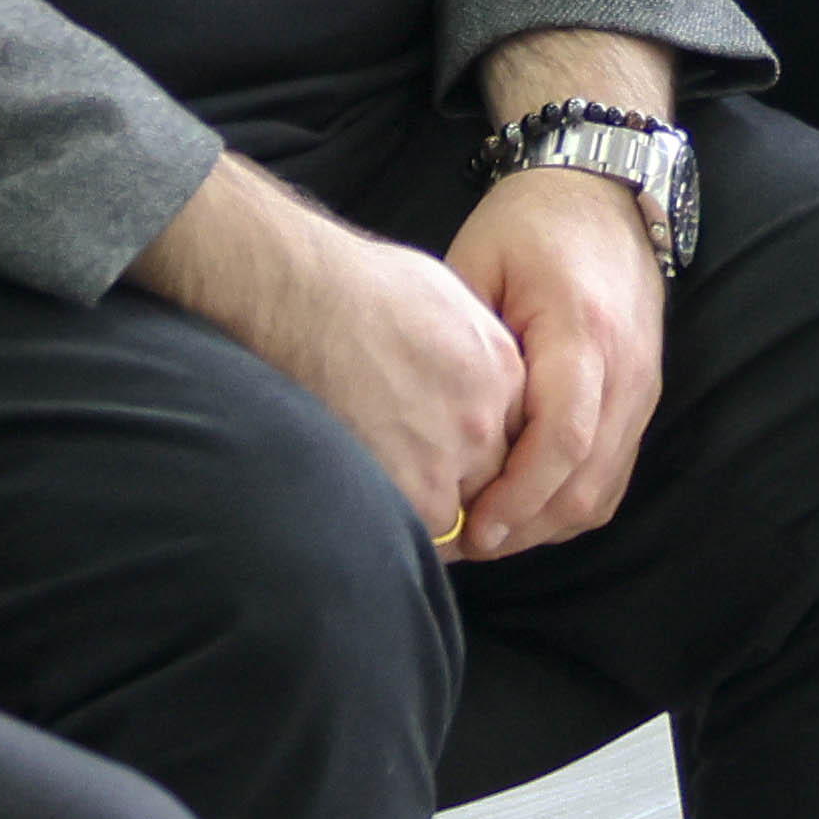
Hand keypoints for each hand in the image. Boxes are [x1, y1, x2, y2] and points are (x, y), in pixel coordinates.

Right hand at [139, 154, 524, 538]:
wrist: (303, 298)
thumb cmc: (354, 287)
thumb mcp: (441, 300)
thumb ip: (468, 351)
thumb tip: (455, 373)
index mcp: (502, 369)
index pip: (515, 432)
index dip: (481, 448)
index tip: (451, 454)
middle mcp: (488, 416)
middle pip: (493, 476)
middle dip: (462, 483)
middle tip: (416, 478)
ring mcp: (453, 455)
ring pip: (460, 510)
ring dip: (427, 507)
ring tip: (385, 489)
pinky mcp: (414, 487)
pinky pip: (423, 531)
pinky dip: (398, 524)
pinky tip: (368, 502)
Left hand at [445, 168, 664, 558]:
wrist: (601, 190)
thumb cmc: (528, 222)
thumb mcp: (477, 264)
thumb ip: (462, 343)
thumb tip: (431, 428)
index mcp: (583, 329)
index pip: (564, 436)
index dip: (520, 493)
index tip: (474, 525)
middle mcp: (627, 367)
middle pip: (587, 480)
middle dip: (527, 525)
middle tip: (468, 544)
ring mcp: (644, 386)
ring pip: (604, 488)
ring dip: (548, 523)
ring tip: (489, 534)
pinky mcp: (644, 397)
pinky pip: (614, 475)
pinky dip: (571, 503)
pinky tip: (526, 509)